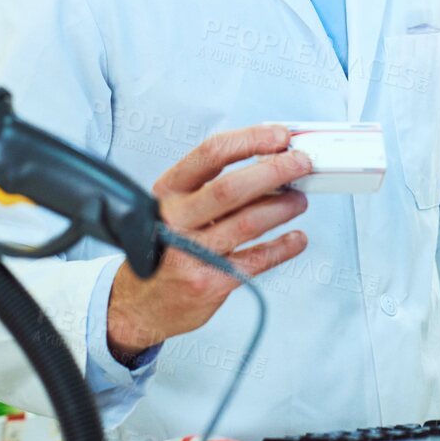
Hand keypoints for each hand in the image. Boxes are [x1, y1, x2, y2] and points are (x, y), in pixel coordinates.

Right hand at [106, 124, 310, 364]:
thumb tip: (266, 161)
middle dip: (273, 171)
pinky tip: (296, 238)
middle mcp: (176, 220)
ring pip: (246, 223)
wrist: (139, 304)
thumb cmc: (162, 247)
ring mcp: (192, 253)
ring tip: (299, 200)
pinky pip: (255, 261)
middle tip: (301, 164)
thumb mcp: (172, 207)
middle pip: (231, 188)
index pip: (210, 154)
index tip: (278, 136)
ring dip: (282, 207)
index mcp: (168, 192)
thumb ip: (209, 186)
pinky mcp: (209, 283)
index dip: (249, 140)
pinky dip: (282, 247)